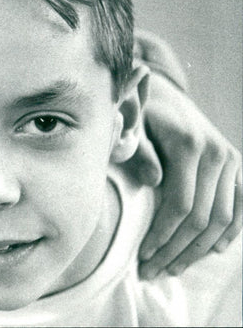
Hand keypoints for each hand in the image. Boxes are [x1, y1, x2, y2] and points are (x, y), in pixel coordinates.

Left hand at [135, 71, 241, 278]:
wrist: (164, 93)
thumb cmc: (140, 113)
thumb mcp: (132, 126)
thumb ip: (139, 151)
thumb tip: (152, 182)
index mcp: (189, 145)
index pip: (180, 205)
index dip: (162, 235)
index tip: (142, 255)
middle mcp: (216, 154)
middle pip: (202, 218)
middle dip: (176, 250)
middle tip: (152, 271)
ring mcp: (231, 161)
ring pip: (222, 219)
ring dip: (198, 250)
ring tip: (172, 268)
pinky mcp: (237, 166)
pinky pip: (241, 207)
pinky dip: (229, 233)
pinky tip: (209, 252)